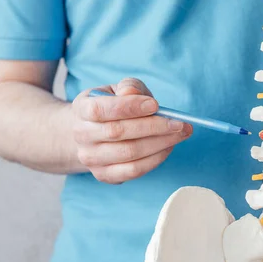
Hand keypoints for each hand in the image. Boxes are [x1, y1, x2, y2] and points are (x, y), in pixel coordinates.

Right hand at [71, 78, 192, 183]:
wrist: (96, 132)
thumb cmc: (113, 106)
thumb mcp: (119, 89)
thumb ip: (129, 87)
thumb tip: (132, 93)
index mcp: (82, 108)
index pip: (100, 109)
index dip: (129, 107)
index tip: (155, 105)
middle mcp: (81, 135)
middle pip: (118, 132)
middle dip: (154, 127)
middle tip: (181, 123)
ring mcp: (90, 158)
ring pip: (129, 153)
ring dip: (160, 143)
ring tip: (180, 134)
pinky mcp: (104, 175)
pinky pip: (133, 170)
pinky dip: (155, 159)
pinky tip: (168, 147)